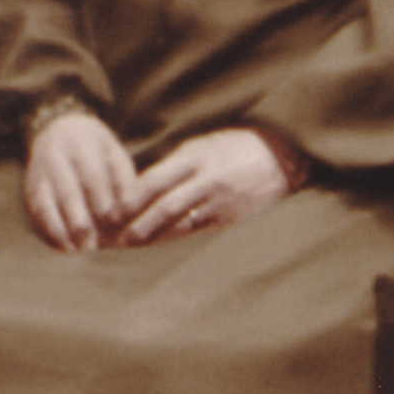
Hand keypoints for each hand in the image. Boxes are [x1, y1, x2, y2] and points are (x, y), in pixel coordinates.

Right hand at [23, 108, 141, 250]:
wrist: (57, 127)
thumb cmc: (96, 149)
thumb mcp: (114, 153)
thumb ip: (122, 180)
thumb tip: (129, 212)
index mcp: (79, 144)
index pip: (91, 175)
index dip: (102, 199)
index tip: (114, 222)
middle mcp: (54, 157)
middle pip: (66, 191)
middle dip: (78, 219)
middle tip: (92, 244)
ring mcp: (38, 172)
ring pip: (44, 202)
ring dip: (58, 228)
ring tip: (73, 250)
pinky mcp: (30, 186)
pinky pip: (34, 209)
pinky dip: (45, 228)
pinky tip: (59, 245)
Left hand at [117, 127, 296, 247]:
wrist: (282, 157)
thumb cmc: (233, 147)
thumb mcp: (199, 145)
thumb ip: (171, 165)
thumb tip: (137, 185)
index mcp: (196, 159)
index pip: (155, 181)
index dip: (131, 199)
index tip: (111, 212)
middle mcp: (209, 182)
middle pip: (166, 208)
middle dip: (139, 226)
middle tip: (116, 239)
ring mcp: (224, 204)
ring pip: (182, 226)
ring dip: (156, 238)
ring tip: (132, 247)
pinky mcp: (235, 220)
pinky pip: (201, 233)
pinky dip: (179, 240)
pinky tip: (162, 248)